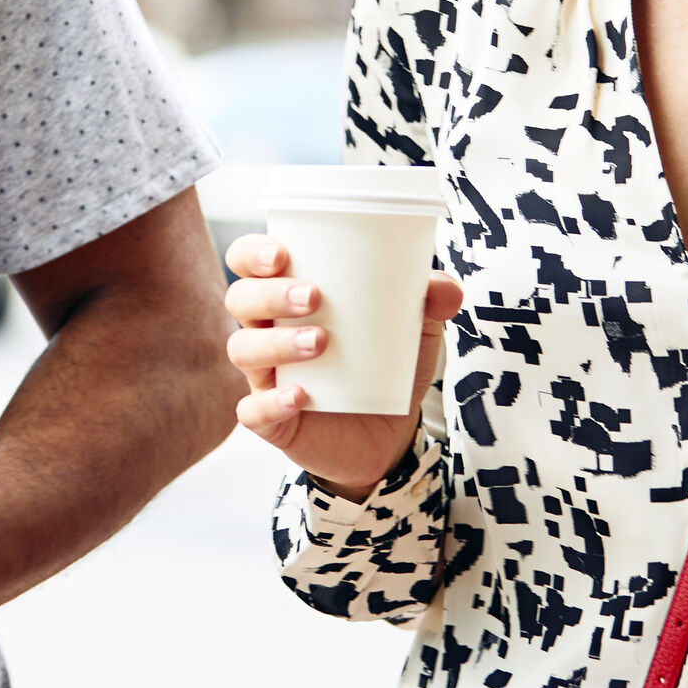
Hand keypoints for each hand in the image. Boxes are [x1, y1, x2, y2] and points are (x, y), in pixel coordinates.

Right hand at [224, 234, 462, 499]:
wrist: (390, 435)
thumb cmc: (385, 364)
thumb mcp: (413, 330)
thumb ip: (429, 303)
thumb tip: (446, 289)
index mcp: (287, 298)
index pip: (247, 263)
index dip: (251, 253)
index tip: (281, 254)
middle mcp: (267, 332)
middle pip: (241, 300)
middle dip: (270, 293)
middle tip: (313, 295)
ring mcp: (266, 377)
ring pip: (243, 350)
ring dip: (277, 342)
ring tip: (320, 341)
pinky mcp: (273, 421)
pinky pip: (254, 411)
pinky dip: (272, 401)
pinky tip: (299, 395)